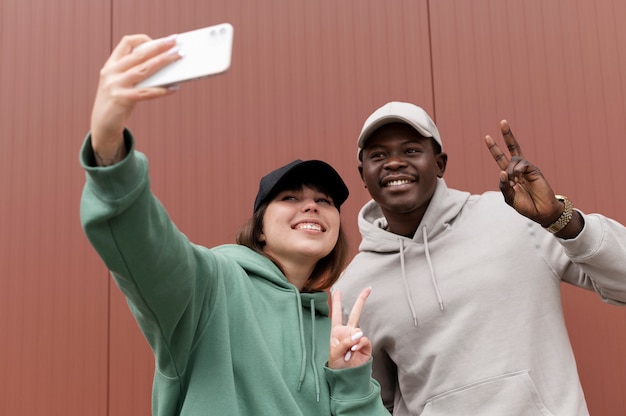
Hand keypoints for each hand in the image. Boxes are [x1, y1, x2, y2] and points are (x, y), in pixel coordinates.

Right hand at [90, 34, 182, 164]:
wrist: (102, 125)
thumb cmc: (118, 102)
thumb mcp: (122, 83)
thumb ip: (136, 73)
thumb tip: (164, 67)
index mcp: (111, 65)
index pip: (126, 43)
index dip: (143, 39)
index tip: (160, 41)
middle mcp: (111, 72)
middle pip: (139, 54)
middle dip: (159, 46)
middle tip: (175, 42)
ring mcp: (115, 85)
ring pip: (144, 69)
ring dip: (163, 61)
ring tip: (178, 57)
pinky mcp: (121, 99)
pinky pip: (146, 93)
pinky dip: (161, 90)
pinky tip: (173, 89)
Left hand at [328, 287, 371, 368]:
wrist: (346, 377)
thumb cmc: (336, 365)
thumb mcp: (334, 353)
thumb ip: (344, 342)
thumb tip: (358, 334)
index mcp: (337, 332)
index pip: (337, 314)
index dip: (338, 302)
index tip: (338, 290)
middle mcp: (348, 332)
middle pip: (355, 313)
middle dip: (361, 300)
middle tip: (368, 288)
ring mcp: (358, 338)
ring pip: (358, 331)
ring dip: (352, 342)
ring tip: (347, 353)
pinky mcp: (366, 346)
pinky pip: (364, 340)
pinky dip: (359, 344)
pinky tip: (354, 350)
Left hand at [484, 120, 562, 226]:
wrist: (541, 212)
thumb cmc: (525, 205)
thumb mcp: (509, 197)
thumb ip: (503, 186)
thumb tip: (502, 172)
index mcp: (510, 174)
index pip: (501, 158)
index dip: (494, 148)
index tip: (487, 137)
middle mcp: (518, 169)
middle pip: (512, 148)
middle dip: (506, 135)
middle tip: (502, 122)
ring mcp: (527, 169)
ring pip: (514, 160)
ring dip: (510, 170)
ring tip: (514, 183)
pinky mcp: (534, 170)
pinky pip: (522, 164)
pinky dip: (517, 171)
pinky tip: (518, 179)